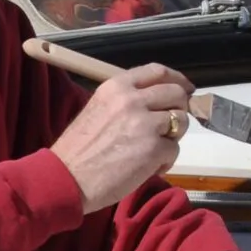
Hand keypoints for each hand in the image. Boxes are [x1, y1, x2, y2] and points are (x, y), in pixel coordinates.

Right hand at [48, 62, 193, 213]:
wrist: (65, 178)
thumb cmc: (78, 149)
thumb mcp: (99, 109)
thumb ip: (127, 101)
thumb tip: (158, 102)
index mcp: (117, 86)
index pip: (157, 71)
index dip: (177, 79)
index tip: (185, 88)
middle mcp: (133, 99)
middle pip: (176, 93)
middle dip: (180, 109)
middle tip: (171, 125)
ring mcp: (146, 123)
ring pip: (182, 121)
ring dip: (172, 137)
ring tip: (153, 150)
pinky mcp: (154, 148)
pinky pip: (175, 149)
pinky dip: (166, 160)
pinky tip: (148, 167)